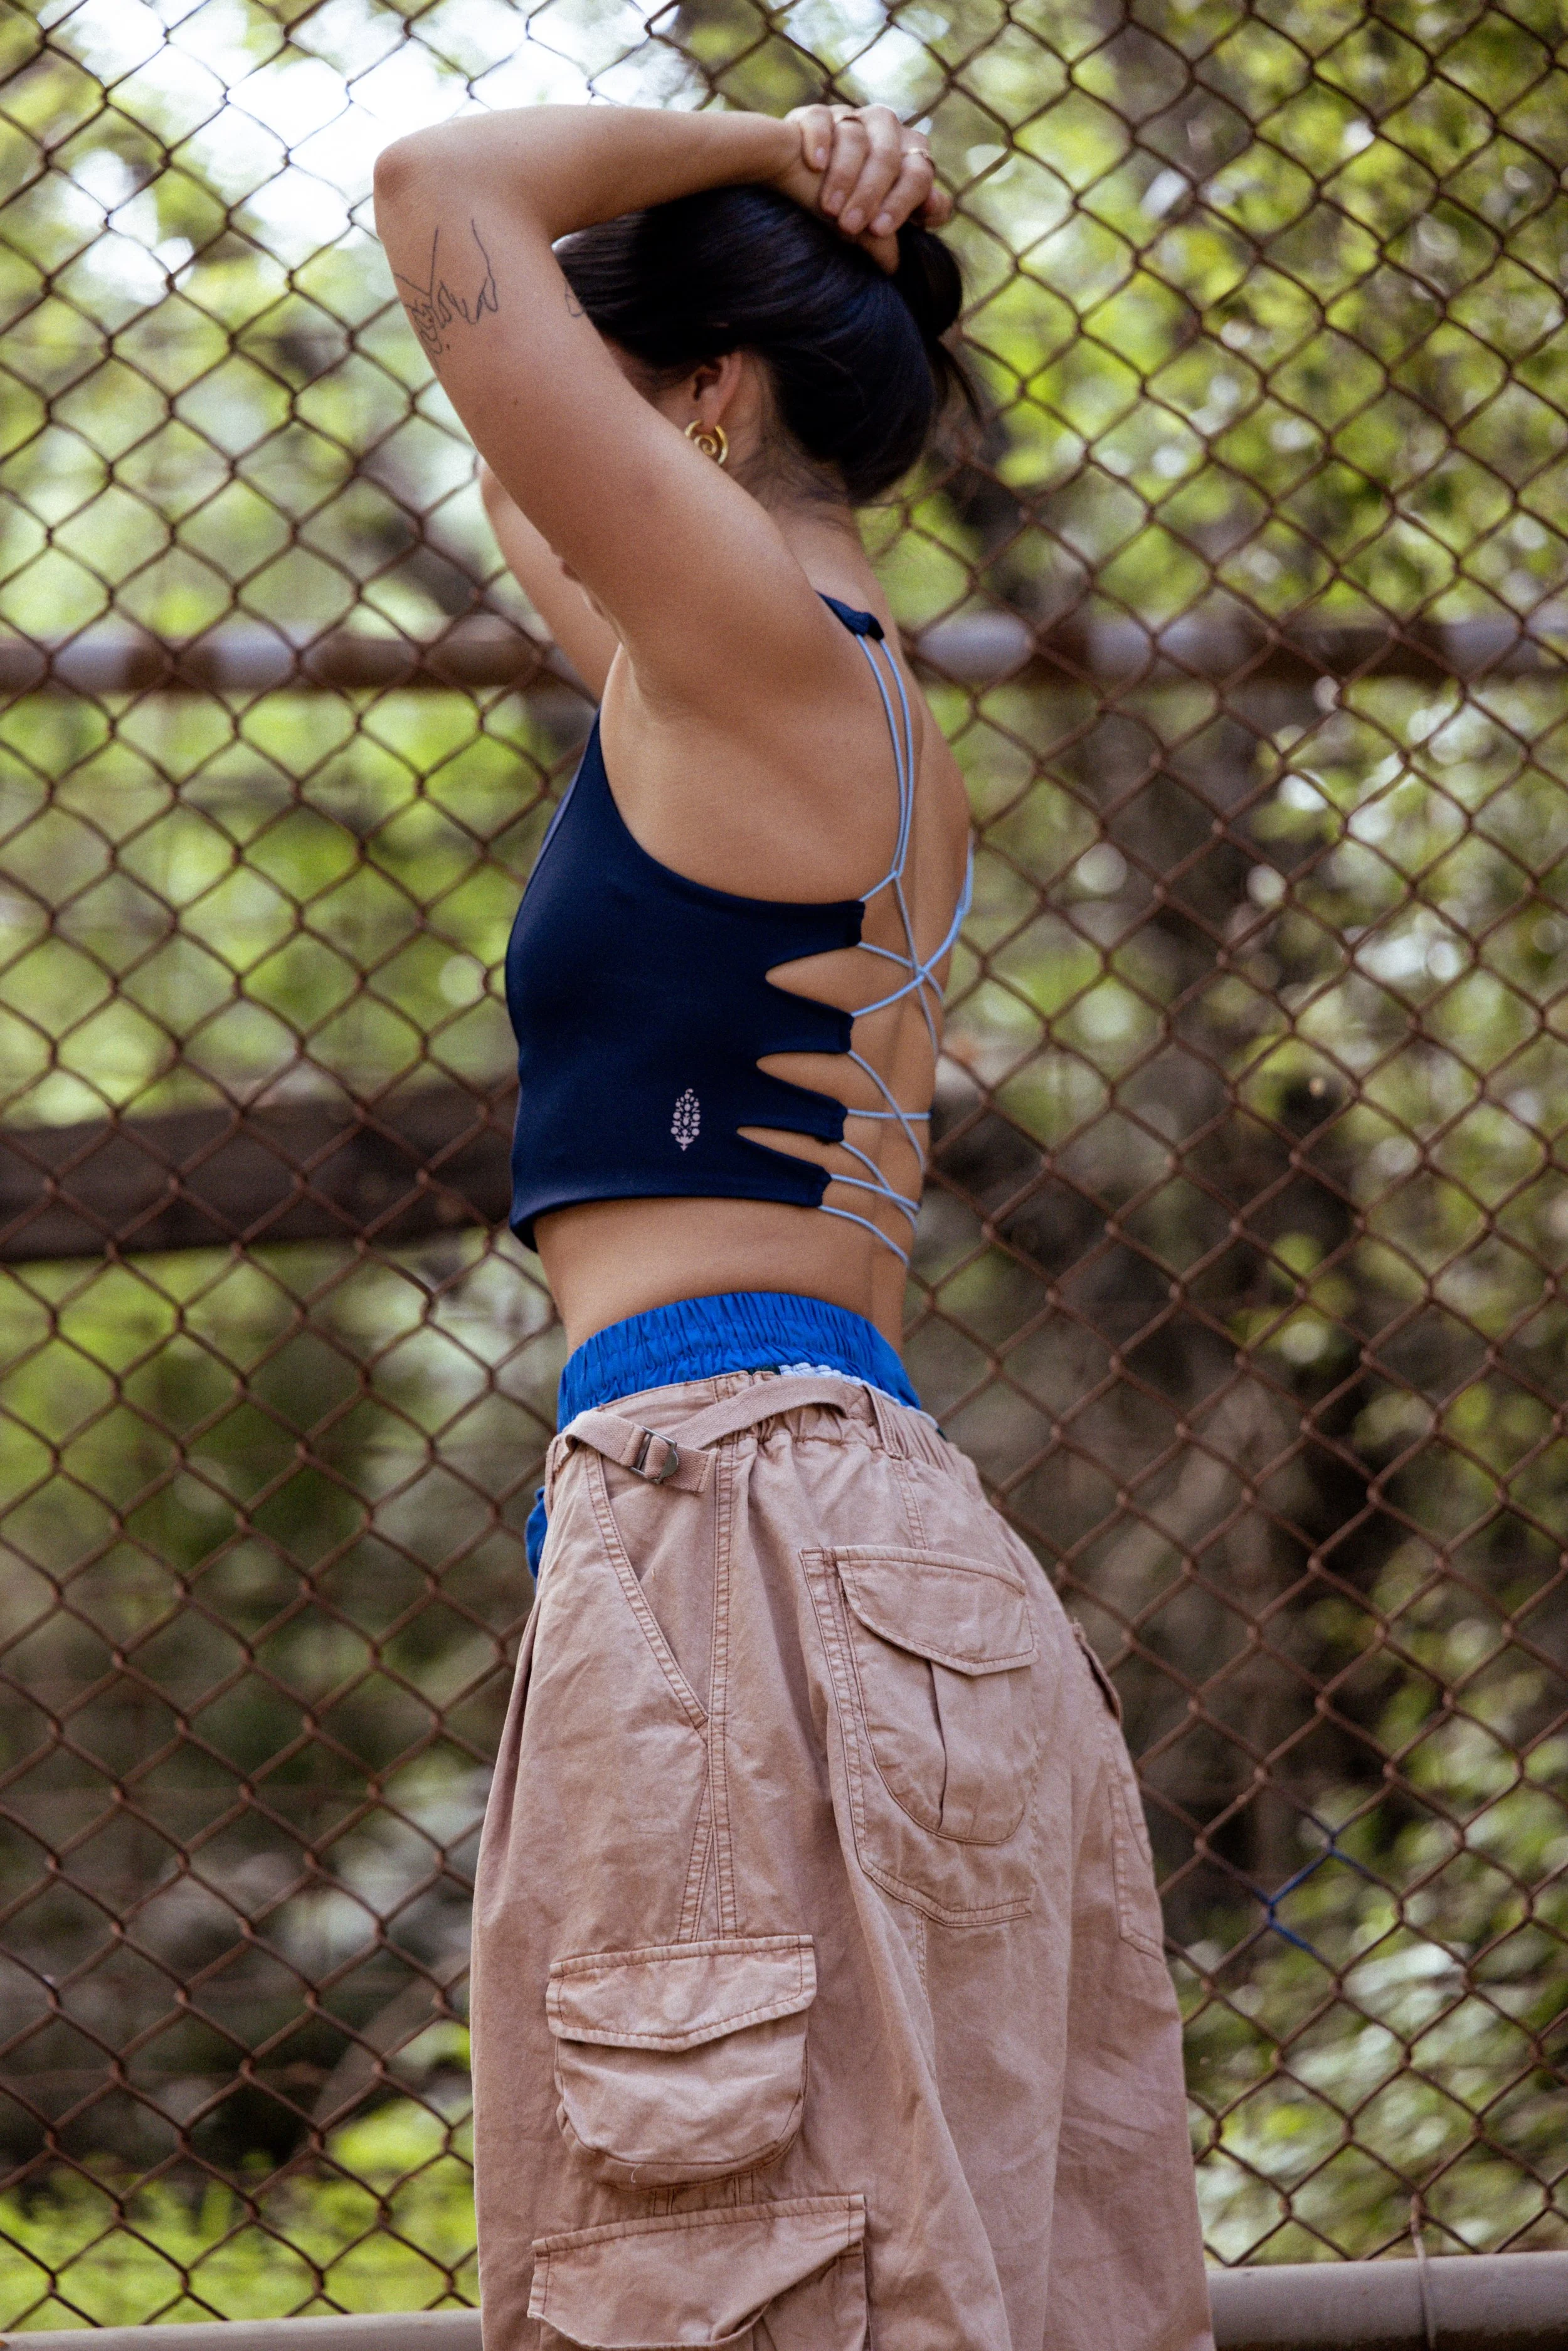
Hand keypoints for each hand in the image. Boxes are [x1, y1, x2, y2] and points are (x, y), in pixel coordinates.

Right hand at [777, 103, 950, 271]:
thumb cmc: (835, 210)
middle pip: (888, 155)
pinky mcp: (815, 115)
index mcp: (907, 156)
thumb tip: (893, 264)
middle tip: (851, 227)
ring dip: (844, 176)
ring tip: (829, 210)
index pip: (920, 173)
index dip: (904, 200)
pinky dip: (819, 140)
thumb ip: (885, 239)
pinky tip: (815, 165)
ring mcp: (850, 118)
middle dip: (871, 194)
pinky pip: (820, 118)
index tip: (880, 230)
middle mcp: (885, 130)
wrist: (788, 181)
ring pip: (856, 137)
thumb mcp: (863, 228)